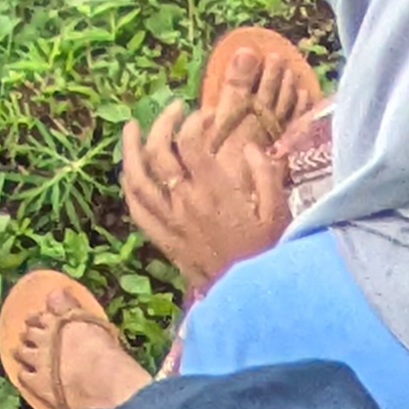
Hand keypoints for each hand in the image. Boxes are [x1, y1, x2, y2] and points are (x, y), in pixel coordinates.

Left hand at [122, 96, 290, 290]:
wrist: (252, 297)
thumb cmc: (269, 253)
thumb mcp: (278, 211)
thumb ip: (265, 174)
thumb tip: (249, 148)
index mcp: (214, 192)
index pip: (190, 142)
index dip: (194, 121)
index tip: (205, 117)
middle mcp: (186, 203)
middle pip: (158, 152)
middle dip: (161, 123)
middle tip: (172, 110)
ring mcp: (171, 222)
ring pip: (137, 179)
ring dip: (130, 149)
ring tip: (131, 128)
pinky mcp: (165, 240)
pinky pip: (137, 210)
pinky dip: (130, 188)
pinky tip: (130, 174)